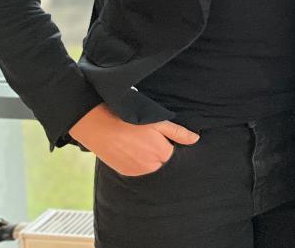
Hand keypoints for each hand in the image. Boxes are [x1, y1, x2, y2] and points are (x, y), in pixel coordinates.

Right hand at [68, 103, 198, 176]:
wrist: (99, 126)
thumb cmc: (130, 121)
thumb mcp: (158, 122)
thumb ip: (179, 133)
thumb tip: (196, 140)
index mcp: (162, 155)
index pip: (174, 154)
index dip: (170, 143)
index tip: (161, 136)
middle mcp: (151, 168)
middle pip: (162, 161)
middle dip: (159, 151)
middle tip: (147, 138)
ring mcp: (137, 172)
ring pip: (150, 166)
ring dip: (148, 157)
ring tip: (137, 141)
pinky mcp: (125, 173)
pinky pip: (137, 168)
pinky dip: (136, 161)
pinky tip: (130, 148)